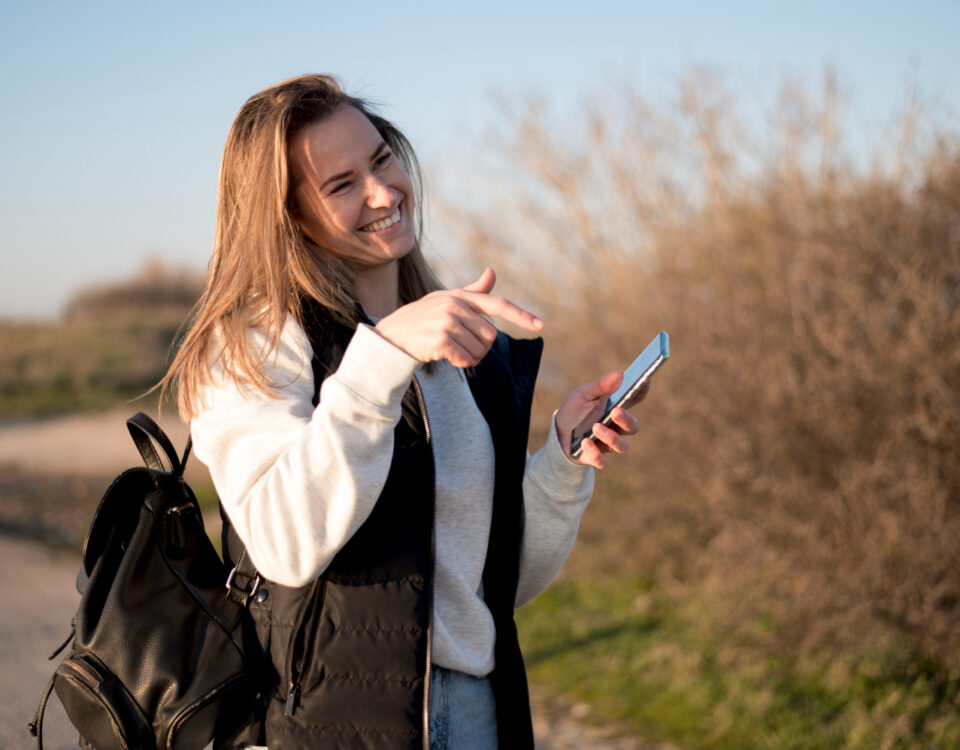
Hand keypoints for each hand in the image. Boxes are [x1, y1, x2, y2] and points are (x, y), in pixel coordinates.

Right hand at [374, 268, 542, 366]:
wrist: (393, 336)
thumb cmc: (423, 319)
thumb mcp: (447, 300)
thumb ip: (473, 291)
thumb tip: (492, 272)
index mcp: (461, 296)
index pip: (497, 305)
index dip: (520, 315)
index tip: (540, 325)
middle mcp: (456, 306)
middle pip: (491, 336)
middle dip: (479, 347)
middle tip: (459, 344)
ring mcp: (448, 322)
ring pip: (480, 351)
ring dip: (469, 357)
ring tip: (449, 349)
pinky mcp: (442, 339)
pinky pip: (466, 360)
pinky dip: (459, 363)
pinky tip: (443, 356)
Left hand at [555, 372, 647, 468]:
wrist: (557, 434)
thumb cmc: (574, 412)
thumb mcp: (583, 395)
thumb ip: (601, 386)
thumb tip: (620, 374)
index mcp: (616, 408)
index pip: (635, 400)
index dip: (642, 391)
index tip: (645, 381)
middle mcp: (616, 428)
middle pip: (633, 427)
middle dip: (626, 420)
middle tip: (615, 412)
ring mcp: (607, 444)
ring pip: (621, 446)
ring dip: (610, 437)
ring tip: (595, 427)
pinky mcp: (596, 457)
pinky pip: (602, 461)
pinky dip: (595, 454)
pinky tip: (585, 443)